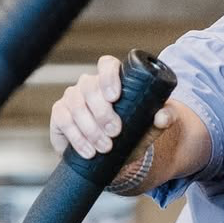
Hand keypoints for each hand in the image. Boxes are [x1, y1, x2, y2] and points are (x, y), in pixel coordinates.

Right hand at [49, 54, 174, 159]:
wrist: (111, 157)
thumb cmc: (131, 136)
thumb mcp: (149, 129)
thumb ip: (163, 119)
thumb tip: (163, 116)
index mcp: (112, 81)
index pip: (107, 65)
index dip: (109, 77)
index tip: (115, 97)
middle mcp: (89, 85)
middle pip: (89, 86)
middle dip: (102, 111)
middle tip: (115, 132)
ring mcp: (73, 98)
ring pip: (76, 104)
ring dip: (91, 128)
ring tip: (105, 147)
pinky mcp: (60, 114)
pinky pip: (63, 120)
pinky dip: (77, 138)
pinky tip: (89, 151)